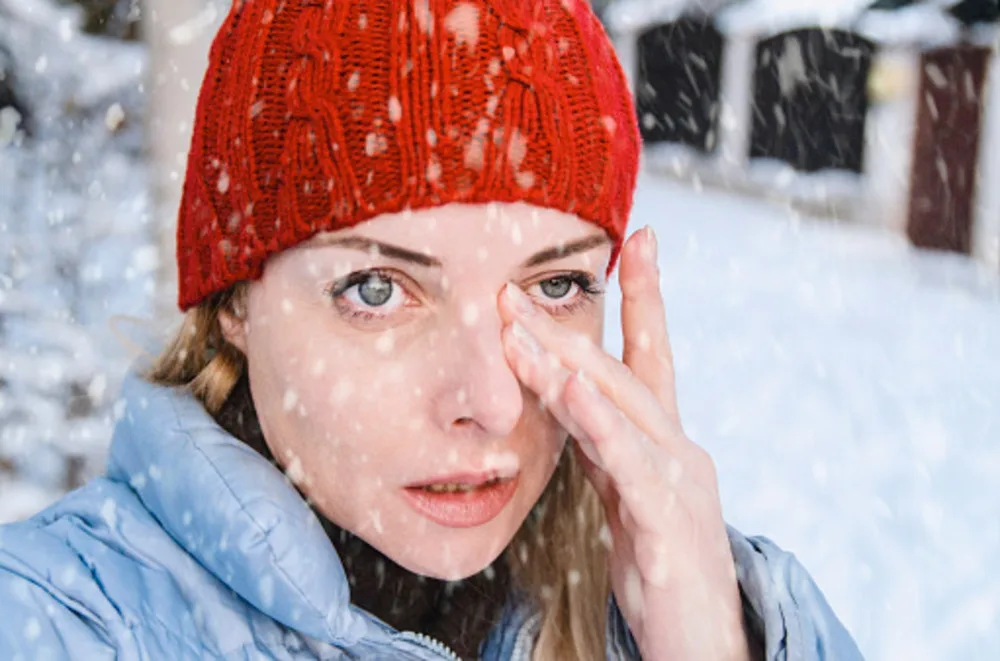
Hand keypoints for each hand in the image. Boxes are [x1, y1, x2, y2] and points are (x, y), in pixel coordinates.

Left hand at [498, 227, 755, 660]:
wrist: (702, 644)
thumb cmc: (661, 570)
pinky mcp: (669, 522)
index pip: (650, 358)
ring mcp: (679, 481)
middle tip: (510, 292)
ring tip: (519, 328)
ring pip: (619, 405)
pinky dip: (598, 420)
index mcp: (664, 442)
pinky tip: (568, 385)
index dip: (645, 297)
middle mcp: (678, 449)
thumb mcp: (625, 496)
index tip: (639, 239)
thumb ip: (602, 447)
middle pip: (617, 372)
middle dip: (562, 329)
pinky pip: (629, 463)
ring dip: (565, 362)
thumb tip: (567, 401)